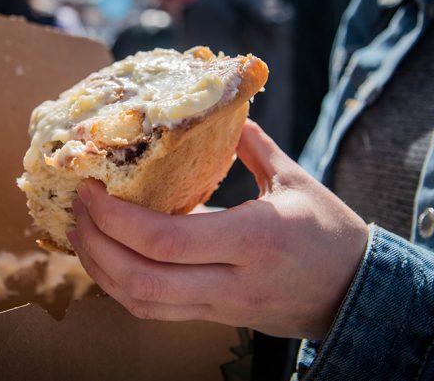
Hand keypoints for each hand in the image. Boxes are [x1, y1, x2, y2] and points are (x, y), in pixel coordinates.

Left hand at [68, 120, 368, 339]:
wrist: (356, 293)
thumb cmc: (330, 233)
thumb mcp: (297, 180)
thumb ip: (255, 147)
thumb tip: (224, 114)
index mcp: (255, 239)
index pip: (168, 241)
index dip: (118, 220)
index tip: (93, 191)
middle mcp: (234, 281)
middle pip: (143, 280)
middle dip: (97, 246)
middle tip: (78, 211)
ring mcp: (223, 307)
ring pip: (143, 303)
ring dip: (101, 271)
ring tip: (81, 235)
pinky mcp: (216, 319)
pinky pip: (156, 313)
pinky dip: (122, 288)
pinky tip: (108, 262)